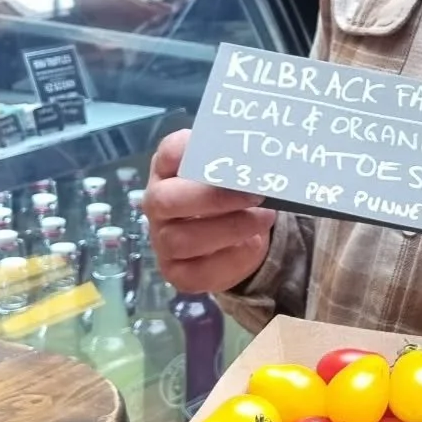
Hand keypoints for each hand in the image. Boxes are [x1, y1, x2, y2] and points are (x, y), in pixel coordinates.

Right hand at [145, 130, 274, 291]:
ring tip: (264, 218)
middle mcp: (157, 202)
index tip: (218, 151)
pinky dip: (231, 258)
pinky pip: (198, 271)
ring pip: (182, 239)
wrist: (233, 233)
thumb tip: (264, 156)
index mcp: (169, 168)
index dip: (186, 150)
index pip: (168, 152)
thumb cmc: (229, 190)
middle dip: (214, 197)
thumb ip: (240, 159)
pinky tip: (253, 244)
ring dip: (230, 228)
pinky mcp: (177, 271)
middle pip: (166, 200)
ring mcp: (162, 239)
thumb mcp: (234, 169)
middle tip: (254, 195)